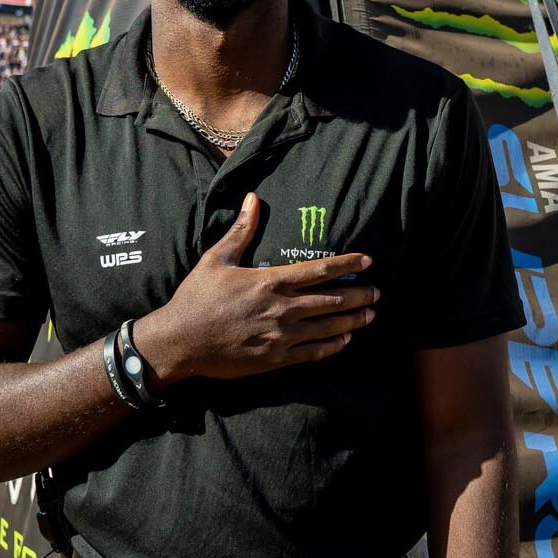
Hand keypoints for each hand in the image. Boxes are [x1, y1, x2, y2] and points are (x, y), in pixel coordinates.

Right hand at [132, 194, 376, 383]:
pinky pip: (312, 353)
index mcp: (270, 281)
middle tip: (377, 292)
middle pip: (332, 300)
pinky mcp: (275, 359)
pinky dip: (332, 346)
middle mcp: (281, 308)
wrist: (179, 341)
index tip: (367, 261)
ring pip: (327, 328)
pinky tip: (344, 341)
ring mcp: (280, 336)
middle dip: (359, 295)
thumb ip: (241, 230)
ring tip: (370, 315)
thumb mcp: (217, 259)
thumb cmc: (196, 297)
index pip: (320, 270)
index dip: (348, 264)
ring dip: (352, 321)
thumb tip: (253, 198)